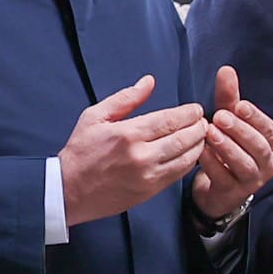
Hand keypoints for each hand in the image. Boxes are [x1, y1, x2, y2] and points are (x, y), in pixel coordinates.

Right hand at [58, 73, 208, 225]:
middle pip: (184, 138)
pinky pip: (178, 175)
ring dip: (198, 145)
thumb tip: (149, 82)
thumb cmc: (80, 152)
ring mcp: (147, 176)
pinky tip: (190, 154)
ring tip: (201, 136)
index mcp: (128, 134)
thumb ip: (125, 98)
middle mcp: (141, 156)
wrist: (69, 190)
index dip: (189, 113)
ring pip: (186, 158)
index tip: (196, 109)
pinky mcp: (149, 191)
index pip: (170, 120)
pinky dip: (189, 163)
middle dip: (199, 127)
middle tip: (204, 121)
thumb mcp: (94, 117)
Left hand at [189, 66, 272, 222]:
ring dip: (227, 147)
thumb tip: (226, 69)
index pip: (269, 129)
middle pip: (258, 146)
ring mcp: (252, 181)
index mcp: (272, 143)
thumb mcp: (229, 121)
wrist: (218, 187)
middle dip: (240, 130)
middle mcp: (268, 163)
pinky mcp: (233, 193)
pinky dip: (213, 164)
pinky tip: (201, 152)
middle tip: (220, 116)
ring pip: (244, 164)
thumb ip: (229, 98)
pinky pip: (225, 178)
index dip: (255, 117)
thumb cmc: (228, 147)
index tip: (239, 105)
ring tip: (210, 133)